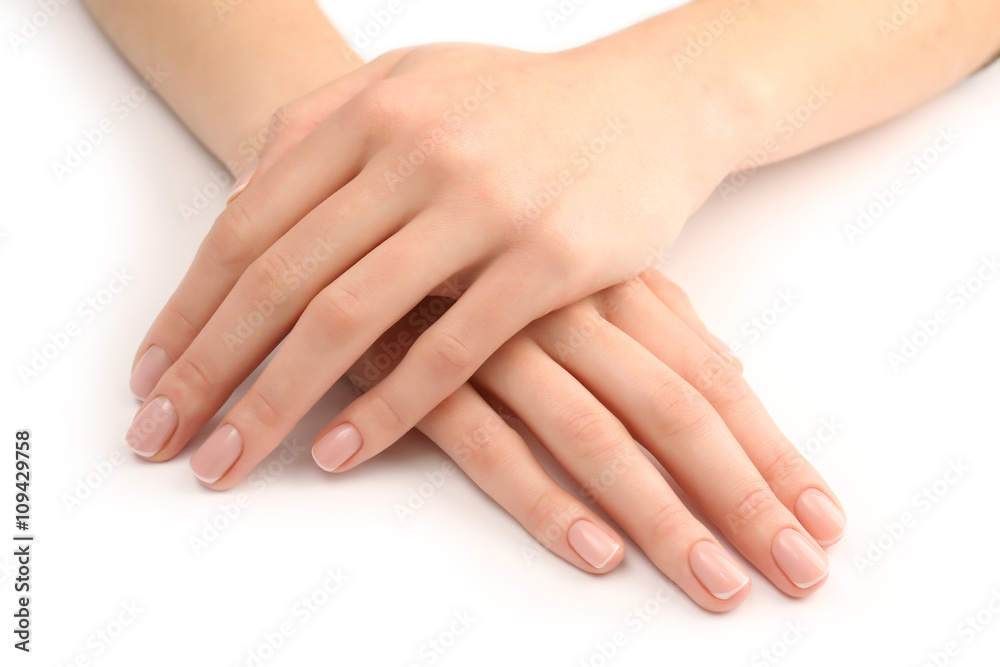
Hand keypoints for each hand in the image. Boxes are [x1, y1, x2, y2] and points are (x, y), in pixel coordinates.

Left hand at [125, 41, 757, 487]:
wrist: (654, 100)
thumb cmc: (522, 104)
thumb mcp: (412, 83)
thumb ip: (319, 128)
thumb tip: (239, 202)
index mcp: (370, 112)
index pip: (248, 225)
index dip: (189, 308)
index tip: (151, 376)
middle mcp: (416, 153)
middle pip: (279, 278)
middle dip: (207, 369)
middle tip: (159, 438)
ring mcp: (483, 207)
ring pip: (349, 318)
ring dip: (275, 400)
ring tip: (226, 460)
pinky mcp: (550, 261)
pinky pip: (450, 351)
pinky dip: (386, 408)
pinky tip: (336, 452)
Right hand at [344, 272, 844, 610]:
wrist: (370, 197)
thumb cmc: (490, 239)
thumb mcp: (583, 266)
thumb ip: (658, 318)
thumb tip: (734, 376)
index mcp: (615, 286)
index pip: (712, 381)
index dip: (772, 454)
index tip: (823, 521)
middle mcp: (569, 312)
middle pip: (676, 414)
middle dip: (742, 498)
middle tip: (794, 574)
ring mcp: (497, 340)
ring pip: (596, 435)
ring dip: (661, 517)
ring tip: (714, 586)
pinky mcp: (423, 370)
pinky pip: (489, 441)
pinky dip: (543, 498)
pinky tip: (594, 553)